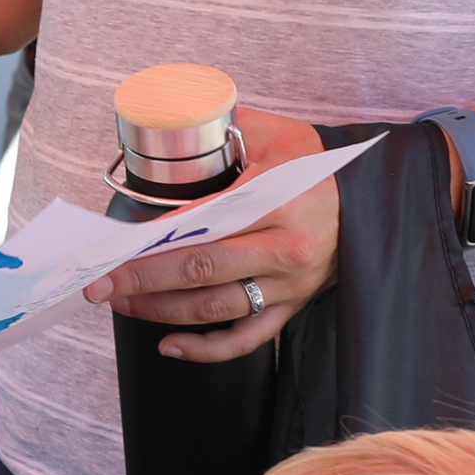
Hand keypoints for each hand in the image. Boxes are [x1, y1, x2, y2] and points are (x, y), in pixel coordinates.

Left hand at [89, 101, 334, 363]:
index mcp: (277, 199)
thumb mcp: (278, 133)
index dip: (152, 240)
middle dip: (142, 279)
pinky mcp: (294, 306)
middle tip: (99, 284)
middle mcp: (284, 246)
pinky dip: (206, 350)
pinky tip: (170, 345)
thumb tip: (172, 124)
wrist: (375, 201)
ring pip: (215, 308)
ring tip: (122, 303)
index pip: (202, 222)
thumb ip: (225, 127)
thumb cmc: (319, 166)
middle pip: (201, 269)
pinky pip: (247, 339)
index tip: (112, 247)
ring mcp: (290, 283)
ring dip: (161, 310)